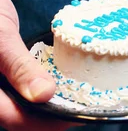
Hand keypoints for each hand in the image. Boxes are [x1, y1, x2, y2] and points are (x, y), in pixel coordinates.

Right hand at [0, 0, 71, 130]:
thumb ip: (20, 67)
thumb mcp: (1, 38)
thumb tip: (44, 95)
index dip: (48, 121)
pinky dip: (46, 88)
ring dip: (51, 104)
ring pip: (26, 104)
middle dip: (53, 115)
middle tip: (86, 105)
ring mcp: (0, 85)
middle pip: (23, 116)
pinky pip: (26, 89)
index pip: (15, 119)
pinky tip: (66, 82)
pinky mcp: (8, 75)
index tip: (77, 114)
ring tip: (81, 96)